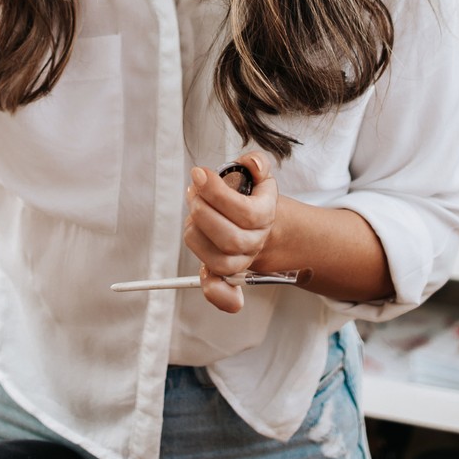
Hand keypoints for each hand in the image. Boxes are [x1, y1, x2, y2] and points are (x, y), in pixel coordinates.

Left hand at [183, 153, 278, 313]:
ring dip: (196, 233)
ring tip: (193, 211)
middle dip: (202, 211)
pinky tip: (202, 273)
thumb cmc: (254, 199)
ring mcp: (242, 261)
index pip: (244, 212)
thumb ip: (257, 163)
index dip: (216, 192)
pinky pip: (225, 294)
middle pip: (229, 238)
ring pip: (217, 260)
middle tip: (193, 192)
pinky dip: (215, 292)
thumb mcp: (259, 176)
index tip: (199, 173)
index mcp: (265, 216)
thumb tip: (253, 166)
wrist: (265, 228)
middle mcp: (254, 242)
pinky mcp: (229, 276)